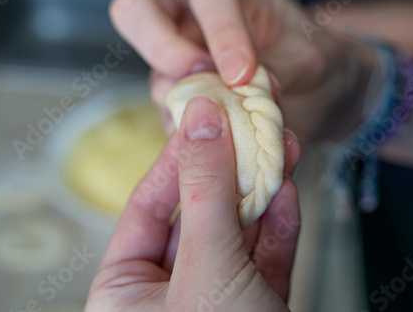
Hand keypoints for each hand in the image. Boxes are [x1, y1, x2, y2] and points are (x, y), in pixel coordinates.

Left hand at [85, 97, 300, 310]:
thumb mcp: (206, 264)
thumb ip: (205, 191)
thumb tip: (201, 120)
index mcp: (126, 290)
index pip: (147, 206)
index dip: (177, 158)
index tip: (202, 119)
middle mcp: (166, 293)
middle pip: (197, 215)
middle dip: (230, 173)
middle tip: (247, 128)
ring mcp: (213, 299)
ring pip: (235, 234)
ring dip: (261, 194)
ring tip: (279, 149)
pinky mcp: (253, 305)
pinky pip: (263, 258)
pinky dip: (278, 227)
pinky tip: (287, 193)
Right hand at [109, 0, 374, 143]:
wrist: (317, 98)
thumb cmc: (313, 64)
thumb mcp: (310, 59)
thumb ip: (274, 71)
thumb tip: (234, 95)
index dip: (221, 32)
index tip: (242, 75)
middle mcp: (193, 26)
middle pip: (137, 12)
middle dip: (161, 47)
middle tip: (196, 80)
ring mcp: (181, 67)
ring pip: (158, 80)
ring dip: (191, 107)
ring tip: (234, 130)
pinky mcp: (183, 106)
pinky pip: (172, 122)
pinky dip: (194, 140)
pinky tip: (225, 150)